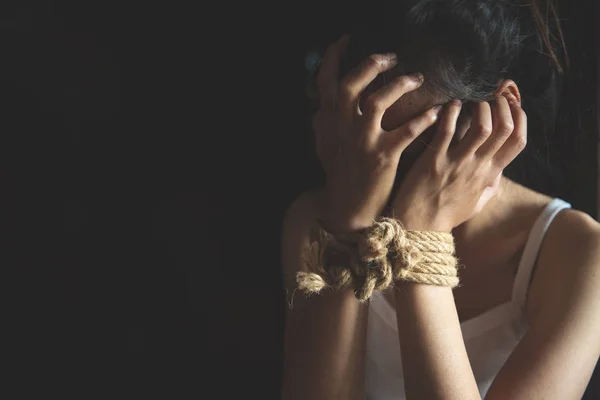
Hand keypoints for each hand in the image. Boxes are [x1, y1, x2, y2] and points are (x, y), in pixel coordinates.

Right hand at [313, 34, 442, 232]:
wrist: (350, 207)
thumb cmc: (341, 174)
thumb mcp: (325, 146)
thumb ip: (323, 123)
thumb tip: (319, 105)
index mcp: (330, 122)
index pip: (325, 81)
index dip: (334, 57)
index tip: (347, 40)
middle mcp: (343, 128)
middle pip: (351, 85)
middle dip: (371, 65)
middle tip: (391, 57)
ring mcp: (363, 142)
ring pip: (377, 102)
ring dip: (399, 86)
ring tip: (418, 79)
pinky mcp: (383, 158)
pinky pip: (406, 132)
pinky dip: (423, 119)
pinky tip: (437, 112)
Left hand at [391, 96, 526, 231]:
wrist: (419, 227)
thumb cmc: (445, 215)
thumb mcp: (475, 204)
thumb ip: (489, 187)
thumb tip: (498, 173)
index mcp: (489, 175)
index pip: (518, 142)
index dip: (520, 118)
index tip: (511, 103)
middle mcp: (478, 167)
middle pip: (505, 129)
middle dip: (501, 105)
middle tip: (491, 95)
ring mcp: (457, 164)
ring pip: (481, 126)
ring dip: (479, 107)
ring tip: (470, 100)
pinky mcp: (433, 162)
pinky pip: (446, 131)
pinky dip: (450, 113)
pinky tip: (448, 106)